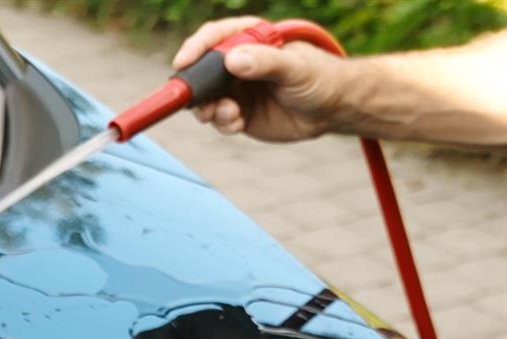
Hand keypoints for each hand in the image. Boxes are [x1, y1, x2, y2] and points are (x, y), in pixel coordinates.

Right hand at [172, 16, 353, 140]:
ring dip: (209, 111)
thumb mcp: (295, 67)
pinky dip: (223, 123)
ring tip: (229, 116)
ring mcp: (237, 89)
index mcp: (252, 40)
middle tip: (202, 105)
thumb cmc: (320, 77)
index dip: (196, 48)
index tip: (183, 62)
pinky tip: (238, 123)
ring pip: (206, 99)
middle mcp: (239, 63)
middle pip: (202, 71)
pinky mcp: (238, 112)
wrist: (331, 109)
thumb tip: (233, 61)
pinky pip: (218, 119)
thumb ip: (266, 62)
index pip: (216, 37)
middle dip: (196, 89)